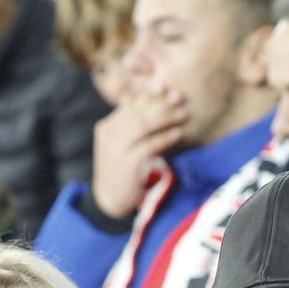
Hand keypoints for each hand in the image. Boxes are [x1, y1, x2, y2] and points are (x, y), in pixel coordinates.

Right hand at [89, 88, 187, 219]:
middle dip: (160, 103)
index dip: (148, 94)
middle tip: (179, 97)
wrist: (109, 200)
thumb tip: (139, 99)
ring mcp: (116, 149)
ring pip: (142, 125)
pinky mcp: (127, 164)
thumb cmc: (120, 169)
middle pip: (137, 112)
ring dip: (165, 117)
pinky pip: (149, 146)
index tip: (165, 87)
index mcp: (106, 127)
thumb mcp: (120, 144)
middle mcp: (108, 135)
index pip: (129, 105)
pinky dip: (164, 138)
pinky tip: (177, 134)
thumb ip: (129, 124)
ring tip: (182, 114)